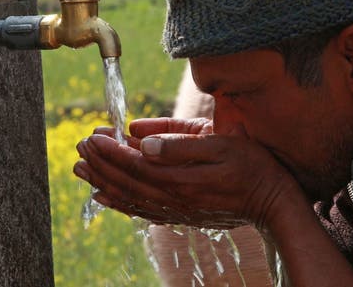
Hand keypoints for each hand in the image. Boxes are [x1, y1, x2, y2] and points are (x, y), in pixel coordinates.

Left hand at [74, 118, 304, 229]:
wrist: (273, 202)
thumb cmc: (252, 167)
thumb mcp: (222, 145)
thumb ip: (181, 145)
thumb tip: (143, 143)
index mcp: (181, 178)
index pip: (134, 164)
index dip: (110, 151)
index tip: (91, 137)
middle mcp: (174, 197)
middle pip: (126, 181)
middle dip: (100, 164)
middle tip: (79, 148)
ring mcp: (176, 209)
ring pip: (130, 197)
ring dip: (102, 182)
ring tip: (80, 170)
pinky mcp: (180, 215)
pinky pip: (142, 210)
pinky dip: (119, 203)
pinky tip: (104, 197)